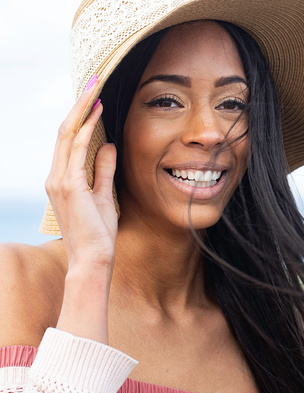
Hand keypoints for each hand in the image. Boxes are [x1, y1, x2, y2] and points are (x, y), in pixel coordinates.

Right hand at [45, 77, 117, 267]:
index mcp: (62, 180)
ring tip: (95, 88)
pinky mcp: (69, 186)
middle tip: (93, 81)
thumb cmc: (99, 234)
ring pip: (67, 134)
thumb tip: (108, 145)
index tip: (94, 98)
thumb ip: (104, 170)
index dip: (80, 117)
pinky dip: (86, 128)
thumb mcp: (105, 196)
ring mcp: (60, 181)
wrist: (93, 259)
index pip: (67, 140)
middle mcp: (56, 177)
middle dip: (79, 105)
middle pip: (64, 131)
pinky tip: (98, 113)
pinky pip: (76, 149)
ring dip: (82, 110)